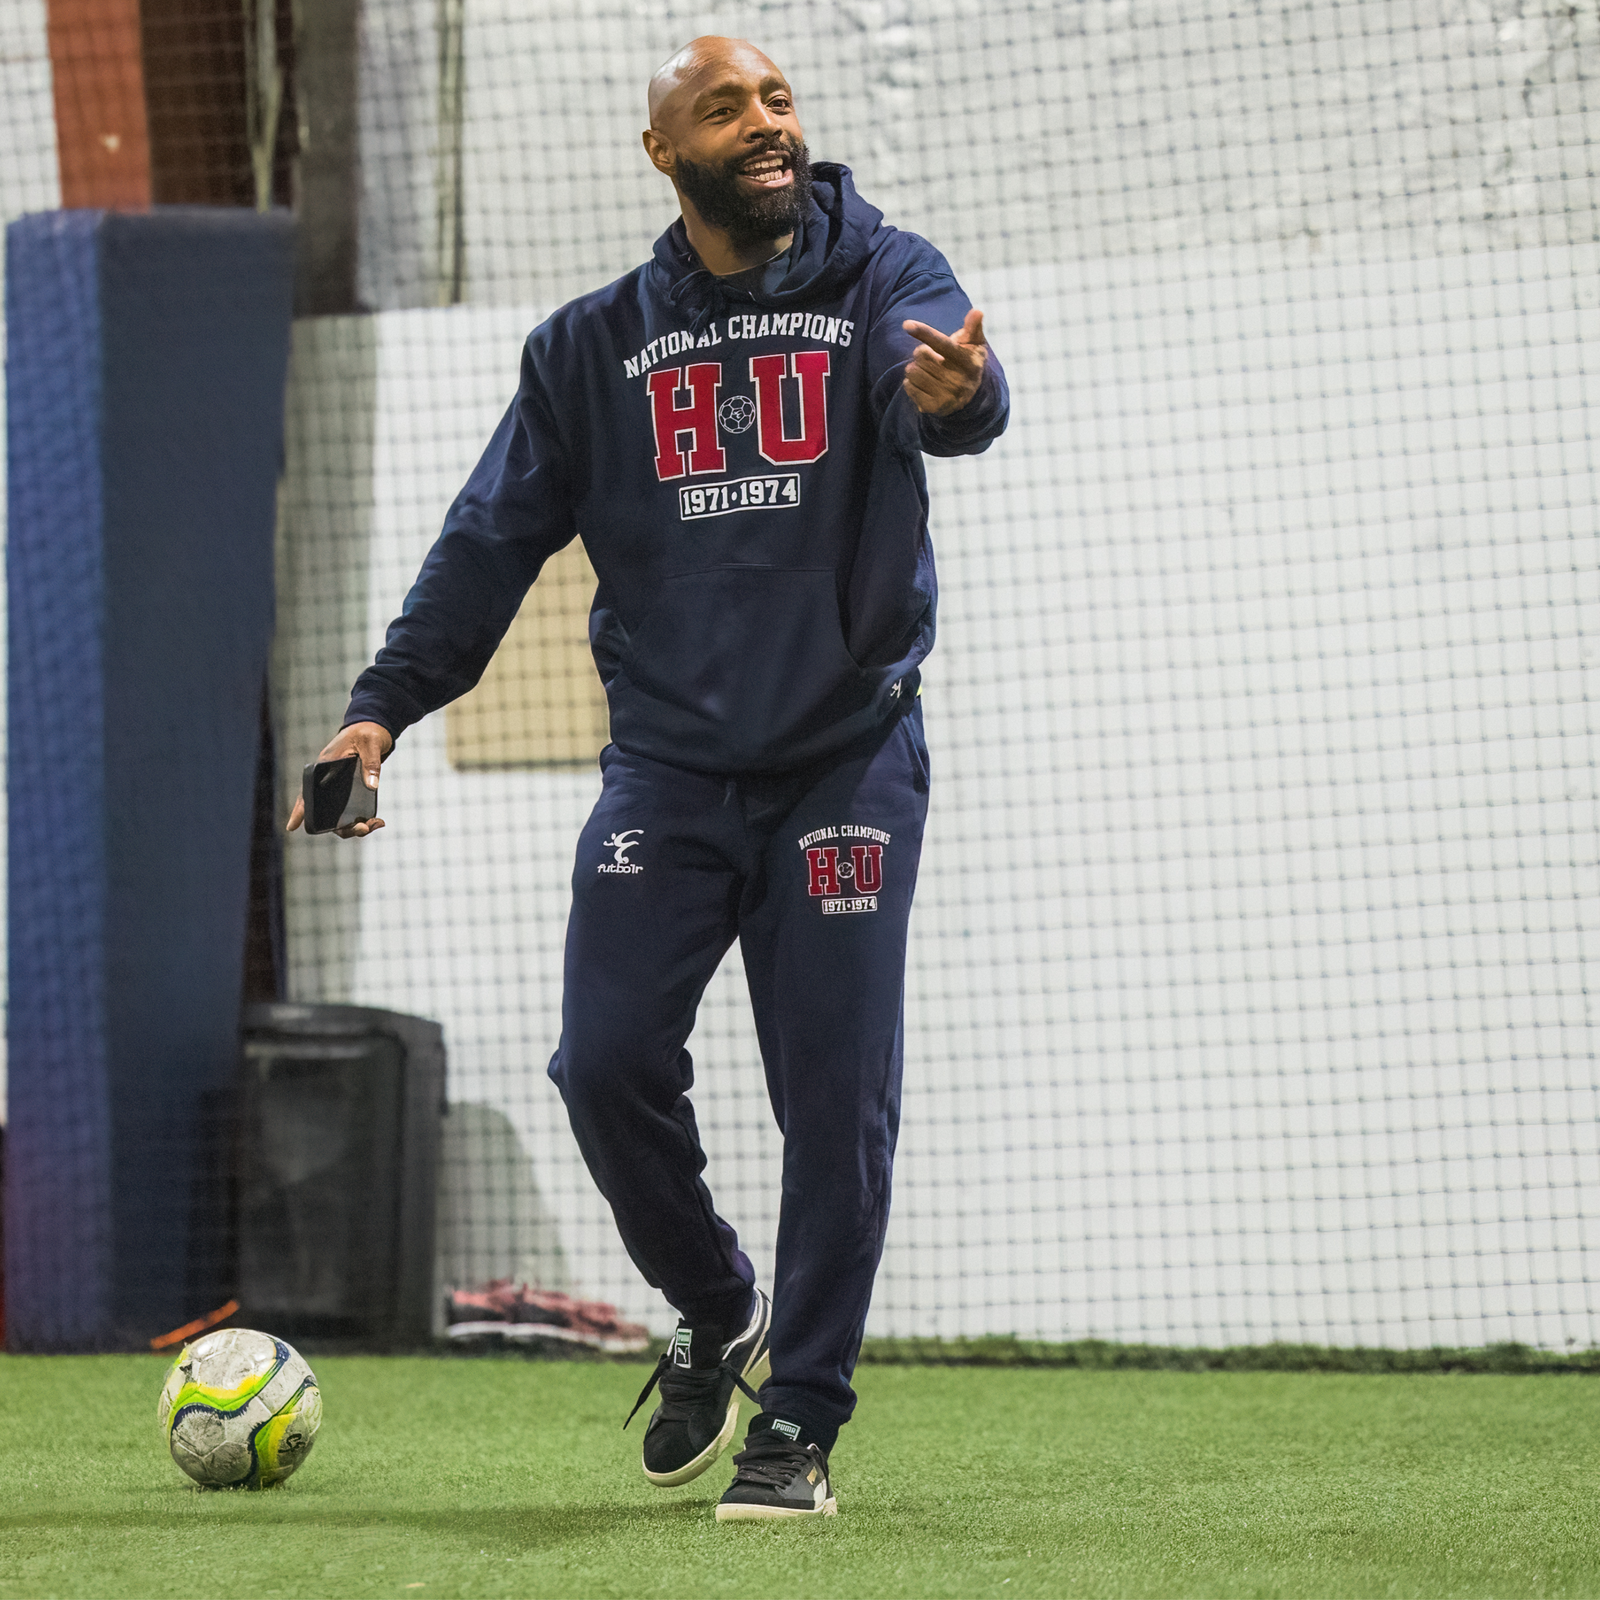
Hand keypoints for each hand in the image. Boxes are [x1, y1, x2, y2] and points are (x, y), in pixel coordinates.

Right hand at [285, 721, 393, 837]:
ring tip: (376, 824)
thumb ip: (371, 763)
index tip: (292, 826)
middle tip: (363, 828)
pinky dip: (363, 820)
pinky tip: (377, 821)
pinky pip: (352, 813)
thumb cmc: (367, 733)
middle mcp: (328, 781)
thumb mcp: (371, 743)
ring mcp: (339, 789)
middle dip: (343, 827)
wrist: (375, 729)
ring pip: (340, 817)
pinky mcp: (352, 792)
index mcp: (325, 766)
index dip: (300, 810)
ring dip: (355, 827)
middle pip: (326, 813)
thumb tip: (371, 786)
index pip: (308, 791)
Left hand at [901, 308, 987, 415]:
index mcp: (969, 362)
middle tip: (935, 359)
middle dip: (923, 352)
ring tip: (930, 371)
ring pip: (911, 370)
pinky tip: (924, 384)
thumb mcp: (974, 344)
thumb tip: (977, 311)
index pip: (942, 344)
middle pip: (920, 354)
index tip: (906, 325)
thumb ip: (973, 327)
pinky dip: (912, 383)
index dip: (925, 333)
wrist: (968, 397)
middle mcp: (959, 381)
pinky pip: (908, 386)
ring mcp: (945, 396)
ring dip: (916, 367)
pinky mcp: (933, 407)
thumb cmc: (967, 361)